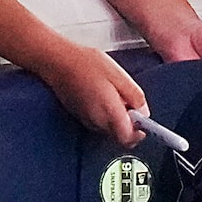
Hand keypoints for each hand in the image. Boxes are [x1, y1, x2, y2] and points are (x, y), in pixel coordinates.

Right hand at [34, 42, 148, 143]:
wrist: (58, 62)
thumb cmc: (86, 64)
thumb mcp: (119, 76)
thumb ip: (135, 97)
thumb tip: (144, 112)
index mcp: (110, 113)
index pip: (129, 139)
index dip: (139, 132)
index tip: (143, 120)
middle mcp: (97, 122)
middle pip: (120, 136)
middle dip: (129, 124)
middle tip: (129, 102)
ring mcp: (87, 121)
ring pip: (110, 129)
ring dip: (117, 118)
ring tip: (114, 95)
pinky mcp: (81, 117)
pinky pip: (100, 122)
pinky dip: (106, 114)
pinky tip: (103, 95)